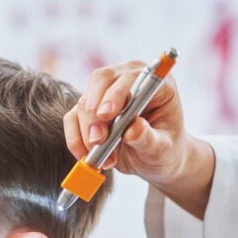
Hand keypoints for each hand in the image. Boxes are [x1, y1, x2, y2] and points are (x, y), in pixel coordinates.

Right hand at [64, 60, 214, 217]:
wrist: (154, 159)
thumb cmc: (165, 150)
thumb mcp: (162, 149)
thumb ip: (149, 139)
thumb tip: (133, 129)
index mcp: (154, 83)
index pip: (131, 78)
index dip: (116, 94)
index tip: (107, 115)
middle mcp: (128, 80)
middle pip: (101, 81)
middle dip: (94, 112)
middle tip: (97, 140)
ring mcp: (106, 92)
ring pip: (84, 102)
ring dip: (87, 133)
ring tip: (104, 159)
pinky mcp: (89, 108)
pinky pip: (72, 119)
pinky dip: (75, 140)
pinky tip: (87, 157)